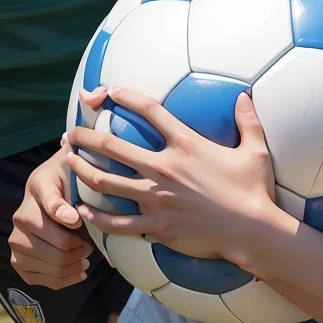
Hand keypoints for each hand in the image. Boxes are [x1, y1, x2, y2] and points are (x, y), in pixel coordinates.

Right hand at [9, 142, 92, 290]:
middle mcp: (16, 233)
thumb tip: (71, 220)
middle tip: (90, 247)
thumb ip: (61, 199)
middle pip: (56, 256)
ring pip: (52, 271)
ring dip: (73, 268)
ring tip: (85, 258)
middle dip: (79, 253)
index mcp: (26, 212)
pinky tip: (77, 271)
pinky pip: (44, 281)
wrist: (46, 185)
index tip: (82, 228)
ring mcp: (16, 250)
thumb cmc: (58, 180)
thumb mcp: (61, 177)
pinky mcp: (20, 264)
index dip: (74, 237)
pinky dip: (65, 280)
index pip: (57, 235)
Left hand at [66, 85, 280, 263]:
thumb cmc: (253, 190)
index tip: (110, 91)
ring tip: (67, 163)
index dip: (127, 97)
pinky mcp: (156, 226)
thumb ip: (247, 119)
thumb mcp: (254, 150)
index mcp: (186, 144)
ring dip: (82, 170)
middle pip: (113, 146)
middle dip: (86, 136)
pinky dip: (96, 215)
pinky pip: (117, 222)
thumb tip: (244, 96)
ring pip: (106, 181)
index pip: (150, 110)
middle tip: (72, 133)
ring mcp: (156, 198)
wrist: (252, 231)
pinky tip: (83, 209)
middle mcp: (164, 167)